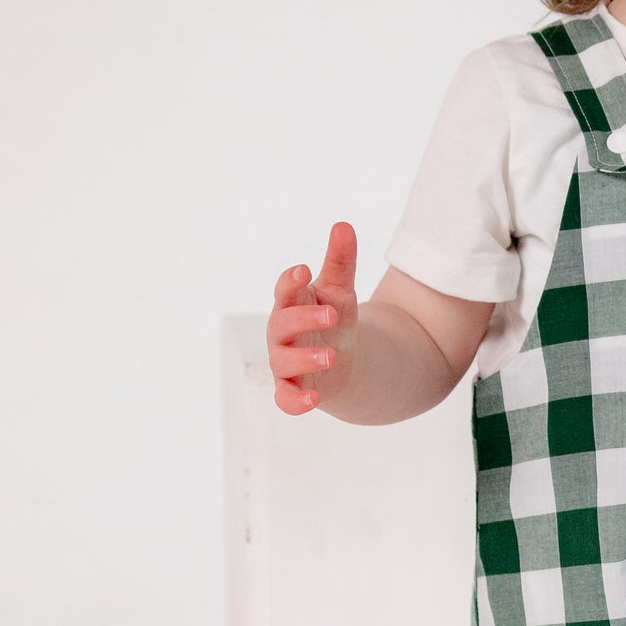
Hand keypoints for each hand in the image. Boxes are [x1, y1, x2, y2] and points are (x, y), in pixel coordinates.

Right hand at [267, 221, 358, 412]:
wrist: (341, 360)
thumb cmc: (332, 318)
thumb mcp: (341, 290)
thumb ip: (341, 260)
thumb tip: (343, 224)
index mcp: (292, 303)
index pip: (284, 289)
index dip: (290, 281)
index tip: (304, 271)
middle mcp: (282, 332)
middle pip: (282, 324)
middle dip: (304, 319)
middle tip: (332, 316)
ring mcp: (285, 361)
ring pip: (283, 362)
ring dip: (304, 359)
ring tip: (332, 356)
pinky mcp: (292, 389)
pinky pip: (285, 398)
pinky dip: (294, 401)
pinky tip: (312, 401)